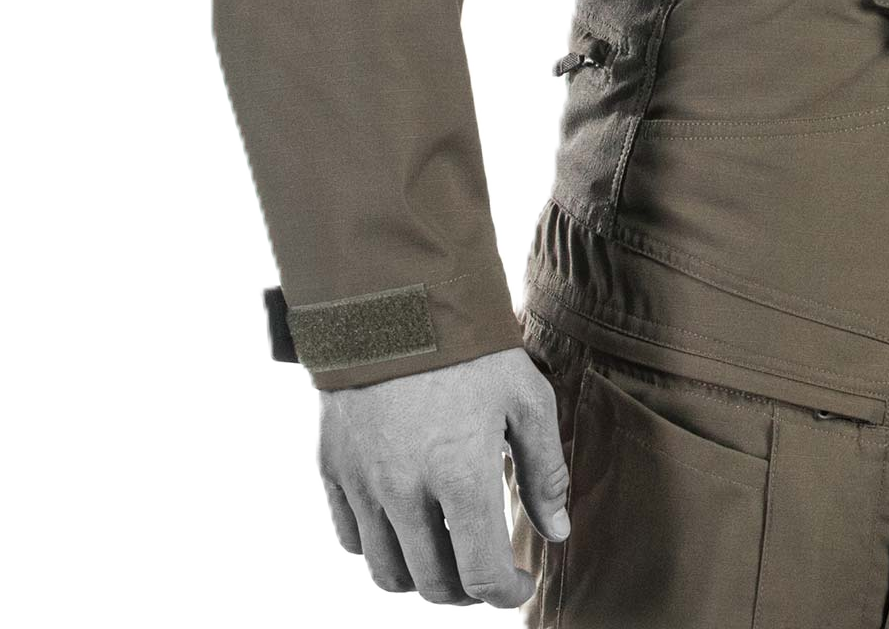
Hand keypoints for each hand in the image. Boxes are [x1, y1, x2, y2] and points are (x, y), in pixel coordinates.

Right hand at [315, 346, 570, 606]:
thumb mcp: (527, 397)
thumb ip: (545, 470)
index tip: (521, 580)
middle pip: (432, 584)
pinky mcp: (332, 468)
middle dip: (466, 590)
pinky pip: (349, 538)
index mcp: (461, 476)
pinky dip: (378, 548)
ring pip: (386, 572)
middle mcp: (405, 491)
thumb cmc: (472, 347)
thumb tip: (556, 530)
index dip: (506, 591)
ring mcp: (361, 483)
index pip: (481, 574)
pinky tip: (405, 525)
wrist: (397, 296)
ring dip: (421, 577)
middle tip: (486, 569)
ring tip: (446, 552)